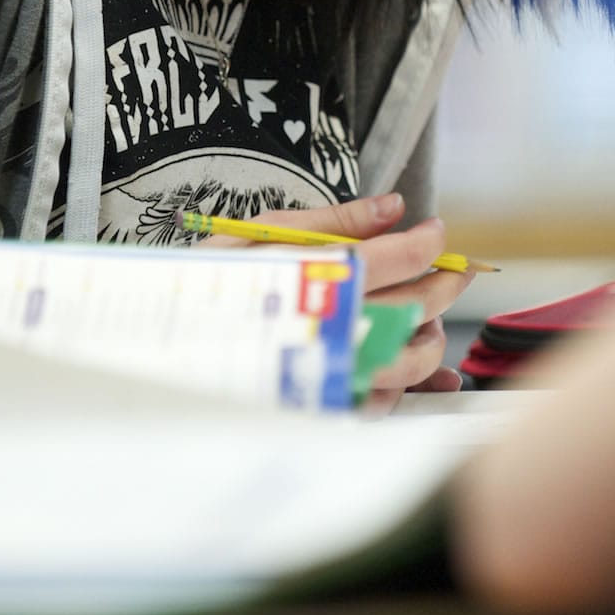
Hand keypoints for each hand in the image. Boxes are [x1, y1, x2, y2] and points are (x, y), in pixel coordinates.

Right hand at [205, 193, 471, 406]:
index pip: (401, 258)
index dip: (429, 244)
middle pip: (417, 307)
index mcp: (322, 276)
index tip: (436, 233)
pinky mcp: (321, 408)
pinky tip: (409, 371)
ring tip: (426, 318)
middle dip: (445, 284)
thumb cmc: (210, 279)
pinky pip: (381, 406)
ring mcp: (332, 373)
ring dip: (431, 336)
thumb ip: (336, 219)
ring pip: (410, 361)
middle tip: (454, 269)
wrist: (159, 342)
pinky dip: (404, 390)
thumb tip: (395, 205)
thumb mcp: (266, 233)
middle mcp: (334, 328)